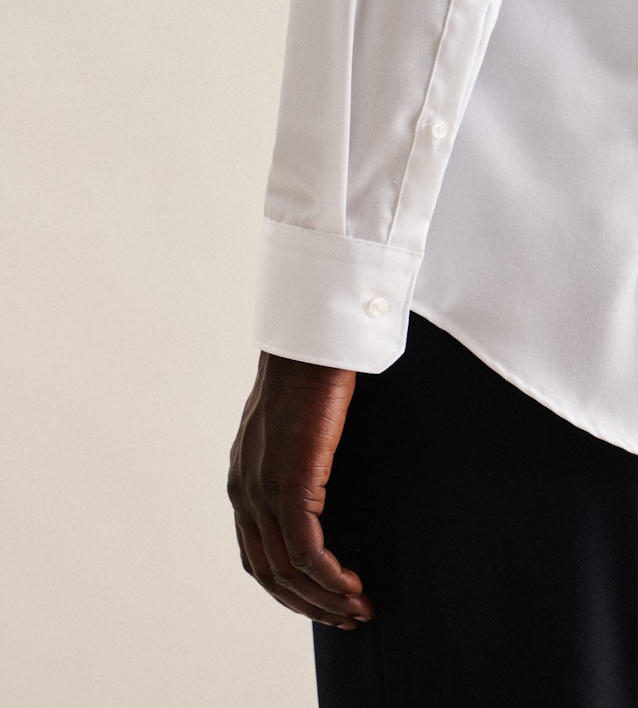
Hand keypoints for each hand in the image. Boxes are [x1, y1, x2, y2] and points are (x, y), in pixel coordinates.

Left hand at [227, 352, 373, 629]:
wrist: (310, 347)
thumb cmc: (310, 380)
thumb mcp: (293, 431)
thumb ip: (292, 462)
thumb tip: (317, 485)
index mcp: (242, 480)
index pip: (255, 555)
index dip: (288, 589)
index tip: (324, 601)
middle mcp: (244, 491)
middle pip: (268, 573)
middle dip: (308, 603)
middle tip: (347, 617)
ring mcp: (262, 490)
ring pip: (287, 571)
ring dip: (324, 599)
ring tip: (359, 609)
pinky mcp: (289, 485)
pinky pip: (306, 551)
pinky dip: (329, 578)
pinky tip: (353, 585)